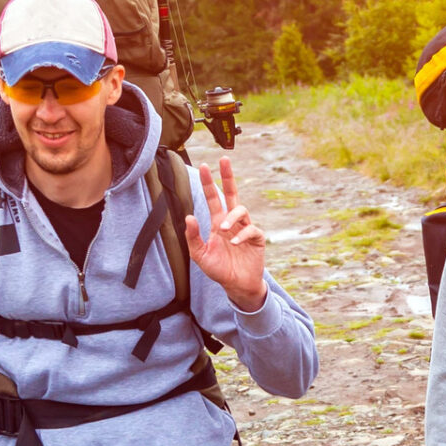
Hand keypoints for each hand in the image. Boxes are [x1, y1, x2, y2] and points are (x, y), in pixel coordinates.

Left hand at [185, 156, 268, 312]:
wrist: (237, 286)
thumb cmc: (219, 270)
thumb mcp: (200, 255)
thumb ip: (193, 237)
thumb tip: (188, 216)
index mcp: (218, 223)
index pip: (213, 198)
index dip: (209, 183)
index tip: (205, 166)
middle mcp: (232, 222)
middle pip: (231, 194)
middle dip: (228, 177)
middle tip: (224, 159)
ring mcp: (245, 229)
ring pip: (241, 210)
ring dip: (231, 217)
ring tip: (223, 230)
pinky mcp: (257, 239)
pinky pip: (251, 229)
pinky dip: (242, 234)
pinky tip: (235, 242)